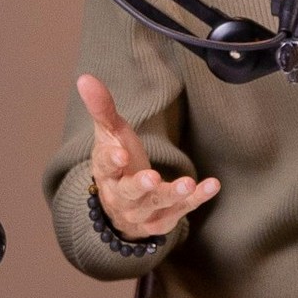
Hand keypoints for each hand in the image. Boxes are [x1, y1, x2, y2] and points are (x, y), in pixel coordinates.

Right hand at [79, 73, 220, 237]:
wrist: (121, 206)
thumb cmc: (118, 160)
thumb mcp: (110, 133)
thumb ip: (102, 107)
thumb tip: (84, 78)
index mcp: (106, 173)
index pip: (105, 167)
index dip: (111, 160)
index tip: (120, 154)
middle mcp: (121, 196)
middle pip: (129, 193)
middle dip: (140, 186)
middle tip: (152, 178)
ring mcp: (142, 211)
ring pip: (156, 204)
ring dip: (173, 195)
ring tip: (188, 183)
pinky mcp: (162, 220)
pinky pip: (181, 210)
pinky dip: (196, 199)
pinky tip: (212, 185)